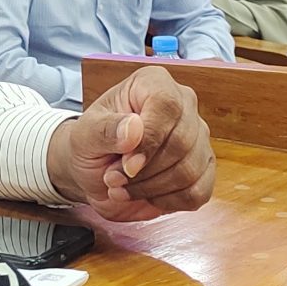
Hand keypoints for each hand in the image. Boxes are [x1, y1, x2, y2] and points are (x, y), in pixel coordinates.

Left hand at [45, 67, 216, 221]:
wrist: (95, 171)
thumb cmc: (91, 145)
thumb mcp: (84, 135)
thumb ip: (105, 130)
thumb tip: (134, 129)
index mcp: (154, 84)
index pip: (167, 106)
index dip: (149, 141)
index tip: (126, 164)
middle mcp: (183, 106)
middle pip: (182, 143)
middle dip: (144, 172)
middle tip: (113, 178)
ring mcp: (197, 138)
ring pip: (189, 171)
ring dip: (151, 189)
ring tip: (123, 186)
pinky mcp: (202, 169)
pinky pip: (198, 192)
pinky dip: (167, 201)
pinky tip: (147, 195)